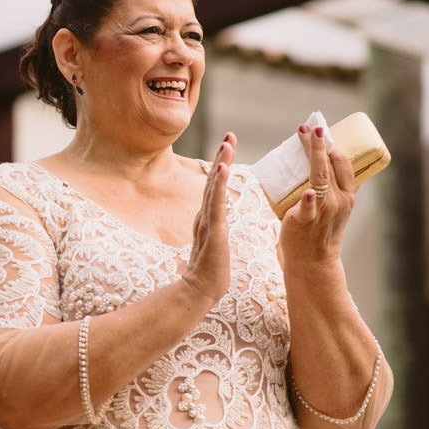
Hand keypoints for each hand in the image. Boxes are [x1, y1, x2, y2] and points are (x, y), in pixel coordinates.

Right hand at [180, 133, 234, 307]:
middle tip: (230, 136)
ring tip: (227, 143)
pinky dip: (218, 184)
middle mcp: (205, 216)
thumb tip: (213, 233)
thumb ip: (212, 237)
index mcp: (207, 220)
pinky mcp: (212, 230)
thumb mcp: (214, 249)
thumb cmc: (209, 275)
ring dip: (220, 163)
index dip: (221, 168)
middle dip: (222, 157)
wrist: (198, 292)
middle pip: (213, 181)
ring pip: (214, 187)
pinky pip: (216, 203)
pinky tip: (222, 169)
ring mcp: (207, 222)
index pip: (215, 189)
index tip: (228, 149)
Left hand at [280, 123, 354, 262]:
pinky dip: (309, 200)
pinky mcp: (305, 220)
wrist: (313, 261)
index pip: (342, 164)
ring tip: (303, 137)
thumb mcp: (335, 208)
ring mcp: (323, 210)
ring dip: (313, 155)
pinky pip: (308, 208)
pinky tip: (309, 193)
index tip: (319, 130)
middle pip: (329, 165)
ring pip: (319, 177)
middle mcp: (339, 200)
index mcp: (347, 195)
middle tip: (308, 127)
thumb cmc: (320, 231)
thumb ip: (332, 189)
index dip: (331, 146)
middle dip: (319, 144)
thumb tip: (325, 167)